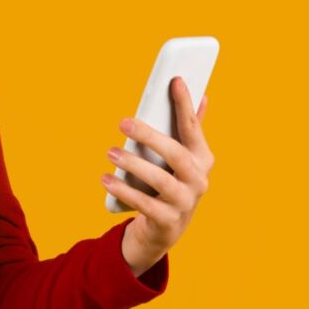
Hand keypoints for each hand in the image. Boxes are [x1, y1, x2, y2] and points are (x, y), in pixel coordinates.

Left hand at [103, 76, 214, 266]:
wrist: (164, 228)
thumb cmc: (170, 182)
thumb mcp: (180, 157)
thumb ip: (189, 129)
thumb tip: (203, 95)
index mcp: (202, 159)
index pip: (193, 127)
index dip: (185, 104)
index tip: (175, 80)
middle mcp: (199, 180)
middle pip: (176, 154)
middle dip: (150, 136)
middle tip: (123, 123)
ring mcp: (185, 202)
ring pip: (160, 181)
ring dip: (133, 165)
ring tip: (110, 153)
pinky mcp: (168, 222)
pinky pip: (145, 205)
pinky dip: (124, 191)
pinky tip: (106, 179)